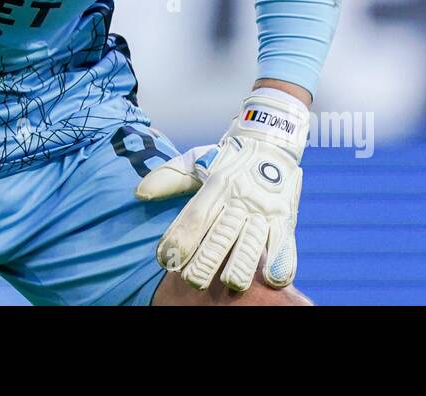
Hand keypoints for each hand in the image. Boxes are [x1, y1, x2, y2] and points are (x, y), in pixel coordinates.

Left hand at [135, 88, 307, 291]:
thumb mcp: (196, 160)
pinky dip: (281, 261)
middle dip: (207, 260)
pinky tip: (272, 278)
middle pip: (222, 234)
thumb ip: (168, 178)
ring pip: (253, 241)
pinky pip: (285, 242)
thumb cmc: (226, 157)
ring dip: (242, 264)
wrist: (271, 142)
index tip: (165, 259)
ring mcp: (264, 209)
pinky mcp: (284, 217)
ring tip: (231, 283)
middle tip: (192, 281)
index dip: (180, 240)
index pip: (194, 217)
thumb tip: (140, 194)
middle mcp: (239, 198)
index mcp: (215, 185)